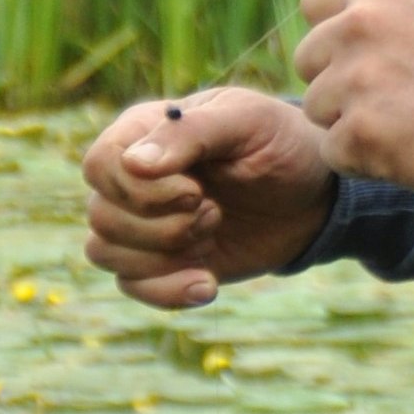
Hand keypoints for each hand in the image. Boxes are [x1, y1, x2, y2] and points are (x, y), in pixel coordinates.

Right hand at [81, 90, 334, 309]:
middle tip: (215, 211)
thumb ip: (192, 134)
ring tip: (213, 235)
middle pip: (101, 214)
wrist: (313, 194)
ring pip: (104, 252)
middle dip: (164, 224)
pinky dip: (167, 292)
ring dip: (163, 256)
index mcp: (143, 132)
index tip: (197, 190)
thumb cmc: (281, 142)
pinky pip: (130, 285)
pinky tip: (207, 284)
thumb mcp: (249, 121)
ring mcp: (141, 221)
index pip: (100, 165)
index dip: (141, 189)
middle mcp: (131, 178)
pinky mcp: (159, 260)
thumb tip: (134, 163)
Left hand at [292, 0, 413, 203]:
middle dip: (344, 81)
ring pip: (318, 107)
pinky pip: (334, 151)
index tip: (387, 53)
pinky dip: (366, 159)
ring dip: (354, 122)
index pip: (315, 4)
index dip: (346, 36)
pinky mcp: (362, 132)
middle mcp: (363, 23)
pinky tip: (412, 149)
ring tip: (413, 122)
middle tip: (407, 94)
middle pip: (308, 59)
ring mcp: (359, 78)